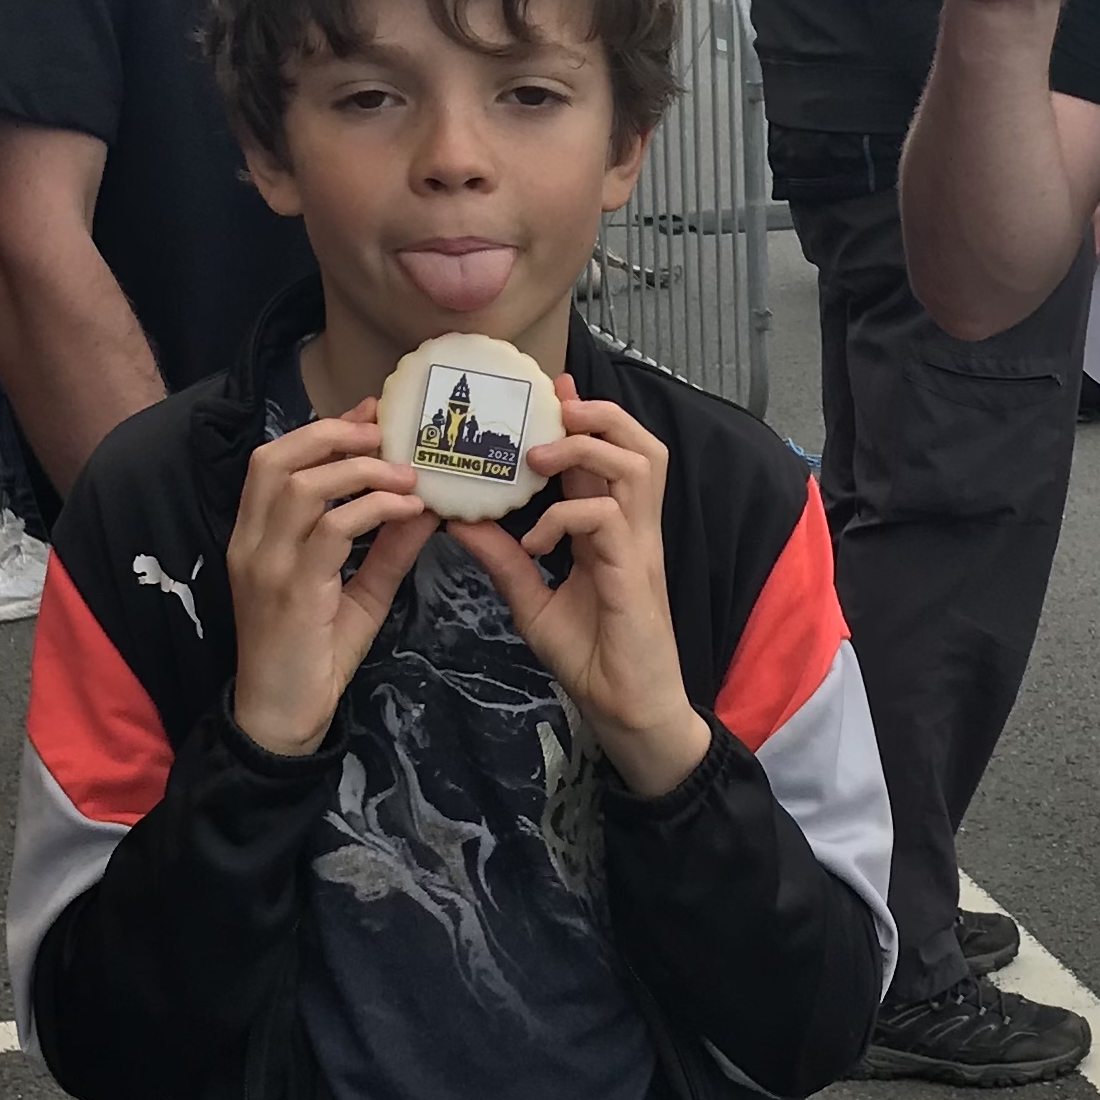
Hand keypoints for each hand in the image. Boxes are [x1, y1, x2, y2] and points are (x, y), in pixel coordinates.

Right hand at [227, 403, 434, 756]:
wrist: (282, 719)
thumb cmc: (315, 656)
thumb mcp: (359, 591)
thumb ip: (387, 547)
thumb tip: (429, 505)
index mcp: (255, 536)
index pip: (273, 460)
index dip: (323, 430)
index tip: (372, 415)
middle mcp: (251, 542)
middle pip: (276, 458)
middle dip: (334, 434)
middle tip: (387, 434)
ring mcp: (266, 566)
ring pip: (301, 487)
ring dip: (360, 470)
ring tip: (406, 474)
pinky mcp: (290, 591)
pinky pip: (329, 530)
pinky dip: (373, 509)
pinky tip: (407, 511)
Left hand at [442, 377, 708, 797]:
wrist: (628, 710)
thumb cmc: (592, 656)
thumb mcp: (532, 601)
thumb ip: (503, 559)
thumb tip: (459, 520)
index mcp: (613, 529)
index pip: (606, 455)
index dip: (583, 417)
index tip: (551, 389)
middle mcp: (634, 528)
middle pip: (640, 444)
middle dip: (599, 414)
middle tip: (554, 407)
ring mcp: (639, 547)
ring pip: (636, 465)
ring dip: (586, 449)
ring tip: (539, 457)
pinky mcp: (634, 573)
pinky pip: (605, 518)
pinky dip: (565, 517)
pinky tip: (534, 541)